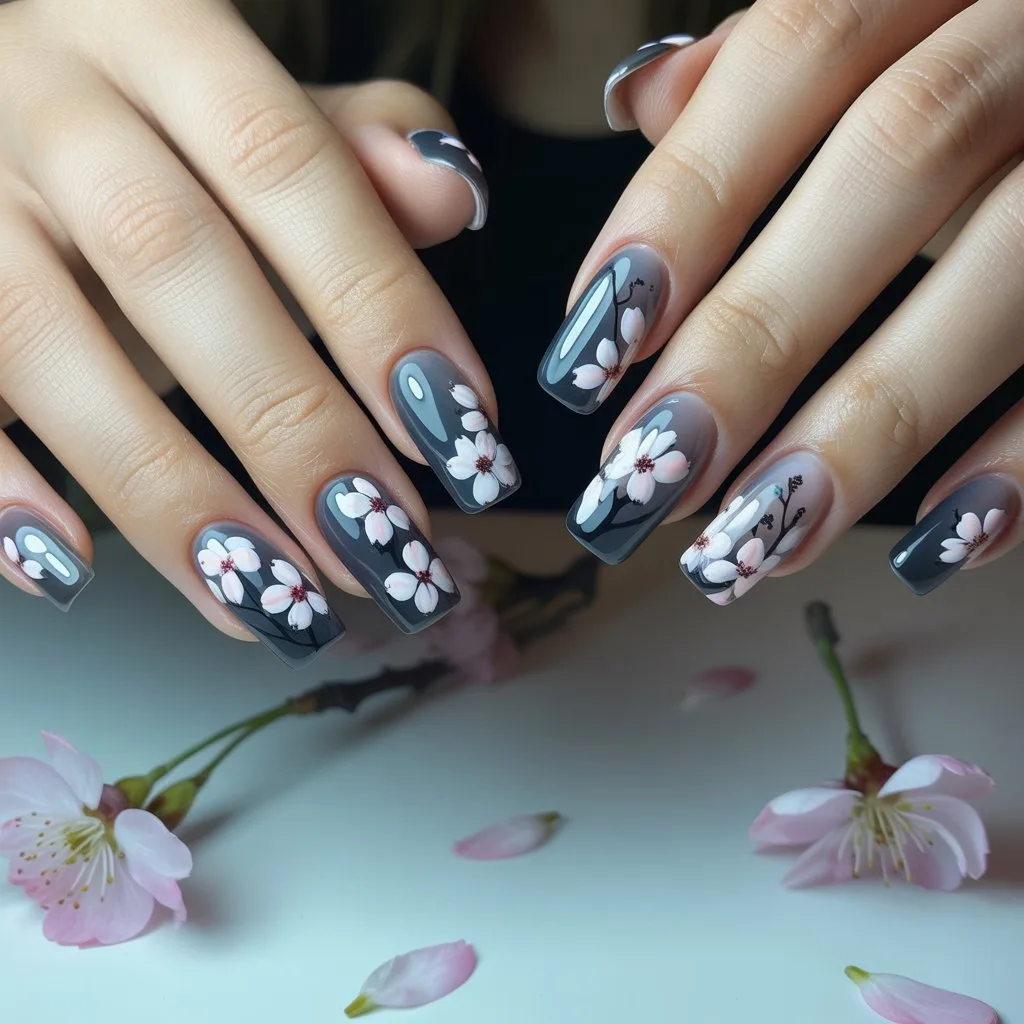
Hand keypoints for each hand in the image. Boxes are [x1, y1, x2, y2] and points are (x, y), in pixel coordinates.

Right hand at [0, 0, 518, 664]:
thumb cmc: (152, 118)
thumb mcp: (253, 107)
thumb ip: (352, 147)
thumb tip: (450, 194)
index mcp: (162, 38)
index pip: (288, 165)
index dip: (378, 305)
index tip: (463, 434)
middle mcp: (48, 100)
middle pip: (173, 263)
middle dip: (293, 427)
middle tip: (387, 551)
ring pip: (47, 344)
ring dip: (171, 496)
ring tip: (278, 606)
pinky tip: (70, 574)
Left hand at [542, 0, 1022, 601]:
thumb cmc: (995, 50)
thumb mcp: (898, 12)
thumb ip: (780, 60)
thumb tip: (646, 102)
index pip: (796, 52)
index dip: (683, 205)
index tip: (589, 351)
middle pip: (896, 157)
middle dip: (753, 336)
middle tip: (648, 477)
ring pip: (1012, 259)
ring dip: (866, 425)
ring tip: (750, 542)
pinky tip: (935, 542)